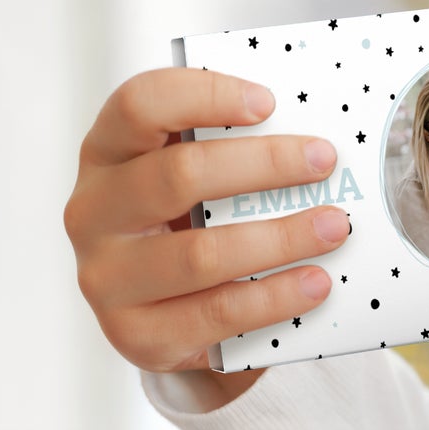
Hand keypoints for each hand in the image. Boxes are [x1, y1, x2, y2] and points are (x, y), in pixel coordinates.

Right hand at [65, 68, 350, 389]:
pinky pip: (215, 314)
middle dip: (265, 164)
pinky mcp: (136, 334)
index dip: (204, 96)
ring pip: (201, 254)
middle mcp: (95, 211)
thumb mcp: (192, 173)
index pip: (139, 105)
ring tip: (334, 227)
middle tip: (324, 160)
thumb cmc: (184, 220)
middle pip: (179, 175)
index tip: (268, 103)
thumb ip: (230, 145)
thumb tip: (310, 133)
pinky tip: (315, 282)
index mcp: (108, 152)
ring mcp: (108, 278)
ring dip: (281, 238)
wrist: (160, 310)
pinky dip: (274, 297)